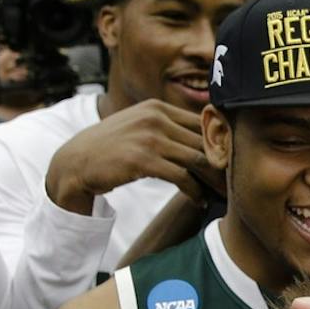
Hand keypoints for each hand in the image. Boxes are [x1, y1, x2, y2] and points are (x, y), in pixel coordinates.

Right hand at [44, 100, 218, 213]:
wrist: (75, 162)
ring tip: (221, 195)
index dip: (221, 143)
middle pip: (204, 140)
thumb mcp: (139, 127)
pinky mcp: (143, 159)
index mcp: (158, 107)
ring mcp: (149, 137)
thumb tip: (201, 140)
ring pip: (197, 159)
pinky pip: (182, 177)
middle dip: (222, 163)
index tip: (233, 162)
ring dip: (213, 181)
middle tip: (234, 182)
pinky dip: (195, 192)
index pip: (202, 123)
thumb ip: (166, 128)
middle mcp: (155, 117)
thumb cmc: (110, 149)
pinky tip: (199, 201)